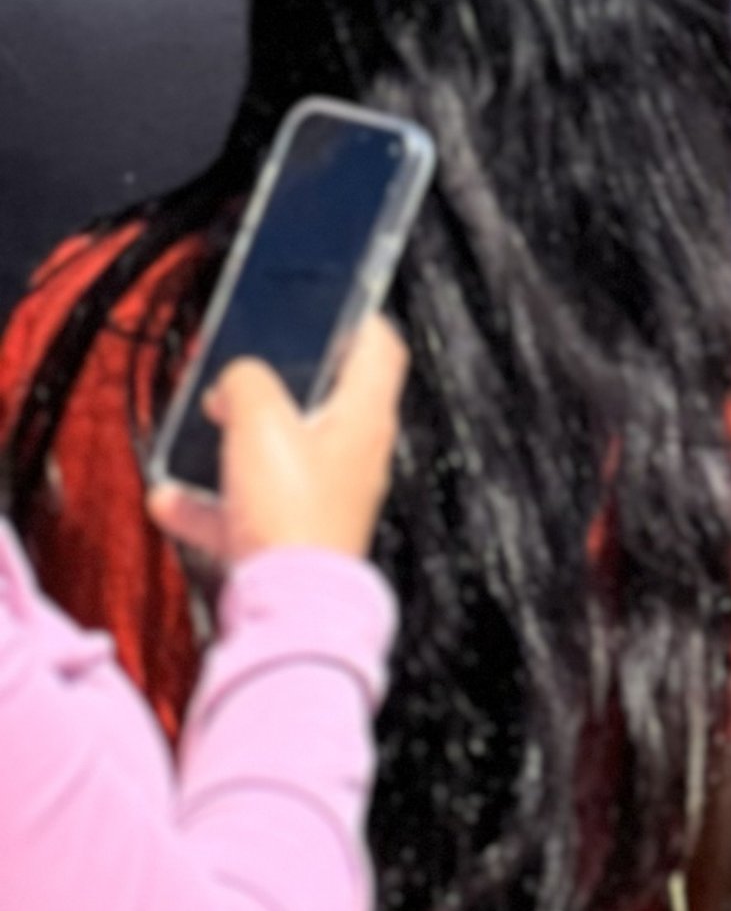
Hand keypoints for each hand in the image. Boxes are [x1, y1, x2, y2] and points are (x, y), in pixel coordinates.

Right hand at [146, 318, 406, 566]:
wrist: (286, 609)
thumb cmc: (289, 511)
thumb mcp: (260, 423)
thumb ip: (247, 382)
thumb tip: (238, 378)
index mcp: (363, 415)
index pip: (380, 346)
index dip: (357, 316)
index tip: (326, 302)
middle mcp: (355, 453)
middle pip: (325, 399)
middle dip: (279, 382)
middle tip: (242, 368)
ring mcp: (327, 496)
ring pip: (281, 454)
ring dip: (237, 444)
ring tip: (201, 428)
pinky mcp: (296, 536)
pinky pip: (250, 509)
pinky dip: (214, 504)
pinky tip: (171, 501)